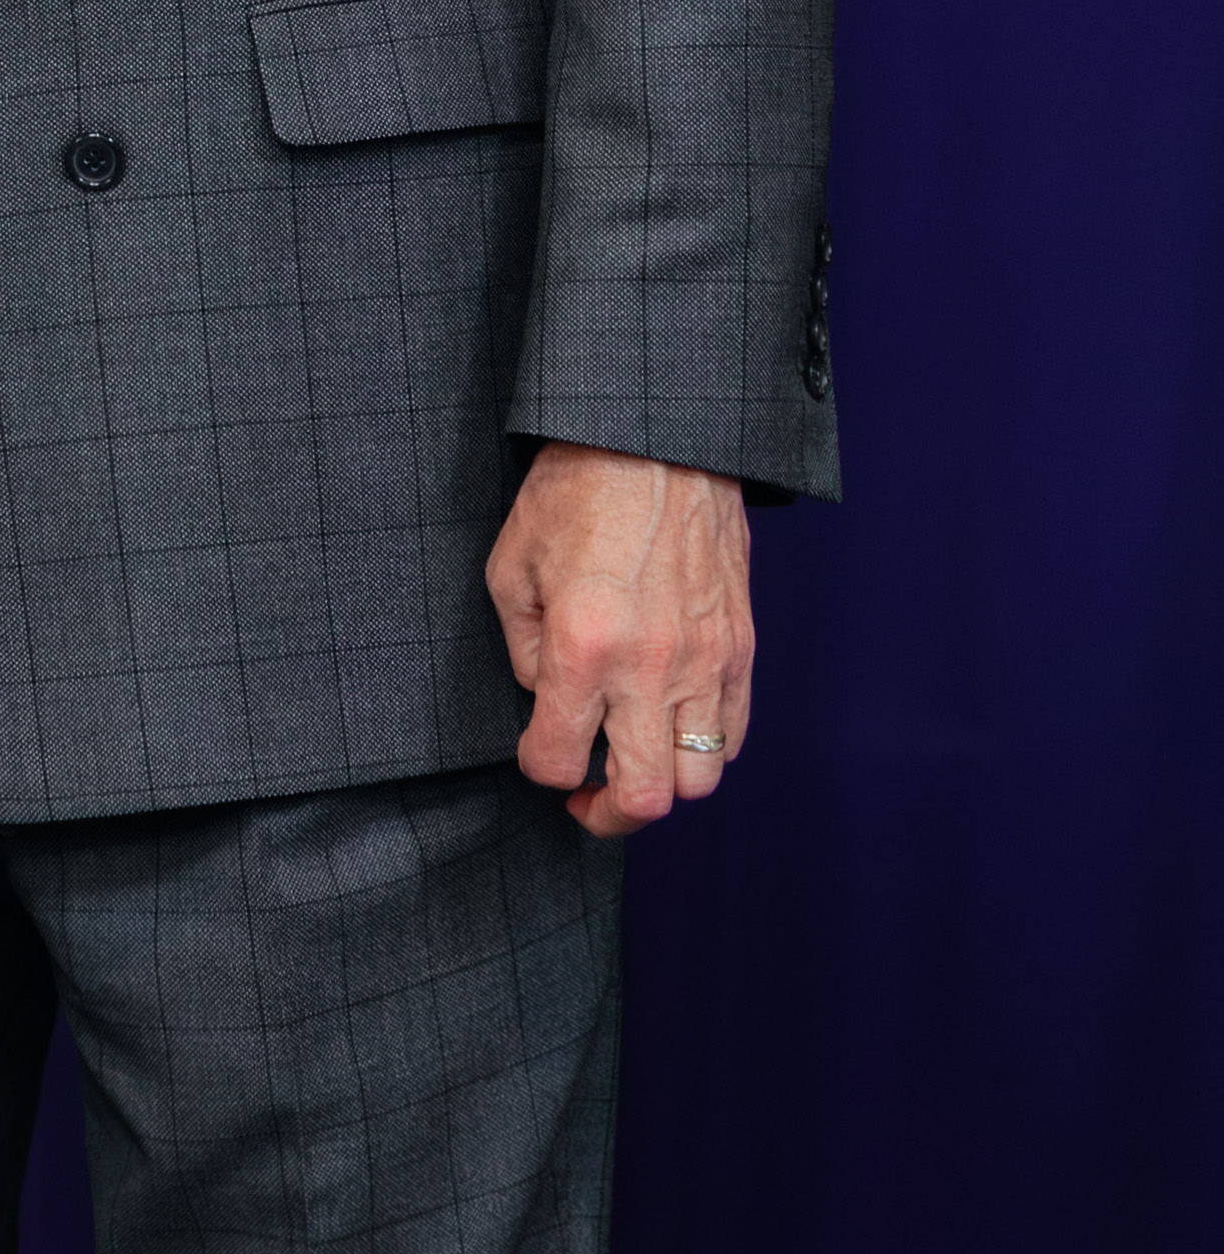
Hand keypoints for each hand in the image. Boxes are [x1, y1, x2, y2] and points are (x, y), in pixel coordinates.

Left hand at [486, 440, 755, 833]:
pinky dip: (703, 747)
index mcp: (584, 646)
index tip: (538, 752)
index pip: (559, 761)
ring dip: (661, 782)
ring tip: (633, 757)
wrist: (655, 439)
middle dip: (605, 814)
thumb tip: (548, 701)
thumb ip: (525, 651)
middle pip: (644, 798)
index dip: (539, 768)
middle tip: (587, 800)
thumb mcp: (511, 566)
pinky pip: (735, 733)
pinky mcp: (741, 646)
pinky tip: (671, 723)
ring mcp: (706, 660)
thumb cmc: (574, 491)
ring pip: (699, 779)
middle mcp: (651, 666)